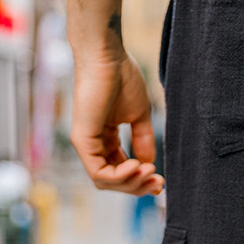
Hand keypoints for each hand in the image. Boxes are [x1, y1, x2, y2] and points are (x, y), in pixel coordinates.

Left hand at [70, 51, 164, 194]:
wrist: (108, 57)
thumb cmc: (122, 78)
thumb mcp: (139, 116)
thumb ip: (143, 140)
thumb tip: (148, 163)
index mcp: (105, 138)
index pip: (120, 170)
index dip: (140, 179)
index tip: (160, 180)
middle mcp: (93, 144)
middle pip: (113, 181)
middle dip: (138, 186)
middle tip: (158, 182)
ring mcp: (85, 144)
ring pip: (106, 181)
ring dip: (130, 183)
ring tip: (149, 172)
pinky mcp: (82, 140)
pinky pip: (99, 172)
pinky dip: (119, 175)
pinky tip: (136, 166)